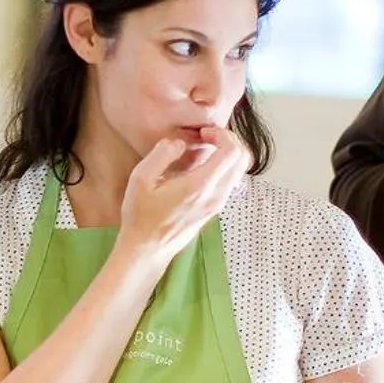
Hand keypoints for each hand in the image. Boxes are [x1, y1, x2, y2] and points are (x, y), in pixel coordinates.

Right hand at [117, 130, 251, 264]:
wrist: (147, 249)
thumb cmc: (141, 215)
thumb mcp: (141, 178)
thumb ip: (162, 153)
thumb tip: (179, 143)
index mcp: (200, 186)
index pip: (232, 151)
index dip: (222, 134)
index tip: (203, 133)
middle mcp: (215, 195)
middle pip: (243, 159)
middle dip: (229, 140)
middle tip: (207, 137)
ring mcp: (217, 204)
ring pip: (239, 171)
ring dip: (227, 153)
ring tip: (203, 150)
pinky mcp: (214, 210)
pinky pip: (230, 181)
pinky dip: (223, 167)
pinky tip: (199, 167)